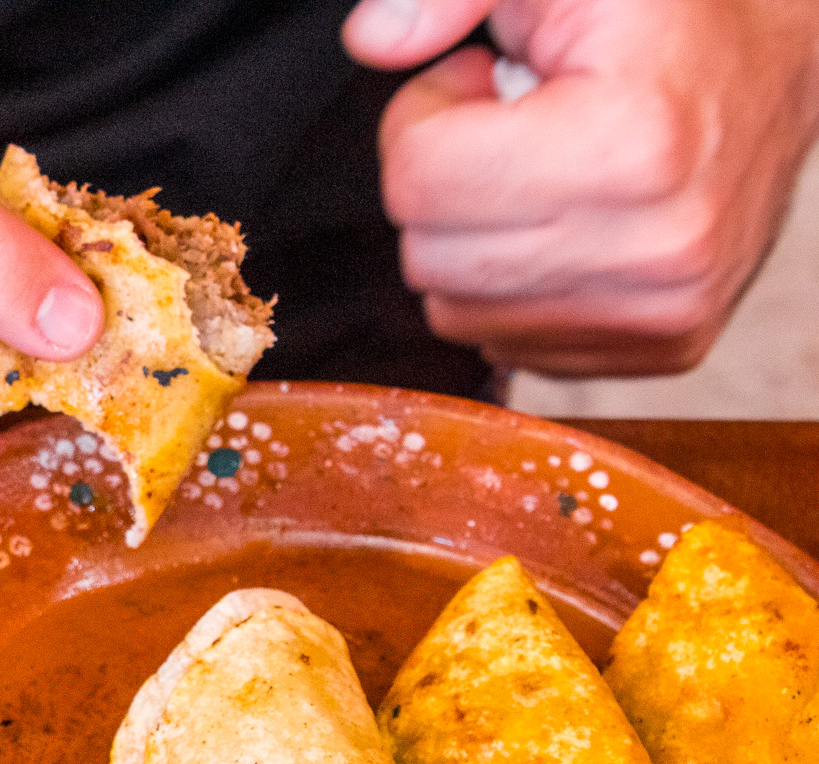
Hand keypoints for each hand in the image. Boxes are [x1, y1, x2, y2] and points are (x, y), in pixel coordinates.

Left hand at [344, 0, 818, 375]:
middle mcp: (660, 246)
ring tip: (539, 173)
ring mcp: (669, 307)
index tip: (475, 84)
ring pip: (459, 314)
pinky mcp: (667, 343)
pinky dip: (515, 291)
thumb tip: (371, 38)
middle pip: (429, 258)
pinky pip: (512, 347)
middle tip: (507, 130)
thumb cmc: (661, 14)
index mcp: (630, 146)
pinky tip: (566, 224)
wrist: (774, 61)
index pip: (417, 182)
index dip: (422, 119)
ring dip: (475, 243)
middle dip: (445, 187)